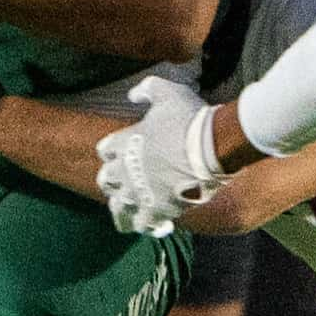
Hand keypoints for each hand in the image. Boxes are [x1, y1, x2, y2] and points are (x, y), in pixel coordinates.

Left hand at [95, 75, 225, 236]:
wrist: (210, 147)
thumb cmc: (188, 118)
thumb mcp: (167, 92)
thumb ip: (147, 89)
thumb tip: (133, 94)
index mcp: (123, 142)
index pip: (105, 150)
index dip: (114, 151)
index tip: (126, 152)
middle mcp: (124, 170)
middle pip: (106, 180)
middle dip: (114, 180)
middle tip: (127, 181)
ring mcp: (138, 192)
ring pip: (118, 207)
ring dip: (124, 208)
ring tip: (131, 213)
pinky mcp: (156, 210)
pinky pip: (143, 224)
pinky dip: (147, 225)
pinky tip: (156, 225)